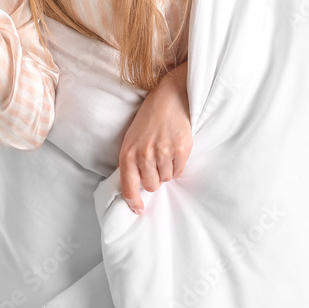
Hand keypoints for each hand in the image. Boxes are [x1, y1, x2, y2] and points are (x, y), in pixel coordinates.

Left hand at [118, 61, 192, 214]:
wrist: (169, 97)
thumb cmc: (149, 118)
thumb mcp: (131, 138)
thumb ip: (130, 161)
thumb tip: (133, 186)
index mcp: (128, 152)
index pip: (128, 186)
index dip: (133, 202)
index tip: (138, 210)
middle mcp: (144, 155)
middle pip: (151, 186)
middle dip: (154, 179)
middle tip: (156, 163)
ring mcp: (163, 153)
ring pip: (166, 179)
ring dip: (166, 171)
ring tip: (165, 152)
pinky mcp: (181, 150)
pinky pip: (179, 171)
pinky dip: (178, 166)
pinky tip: (175, 151)